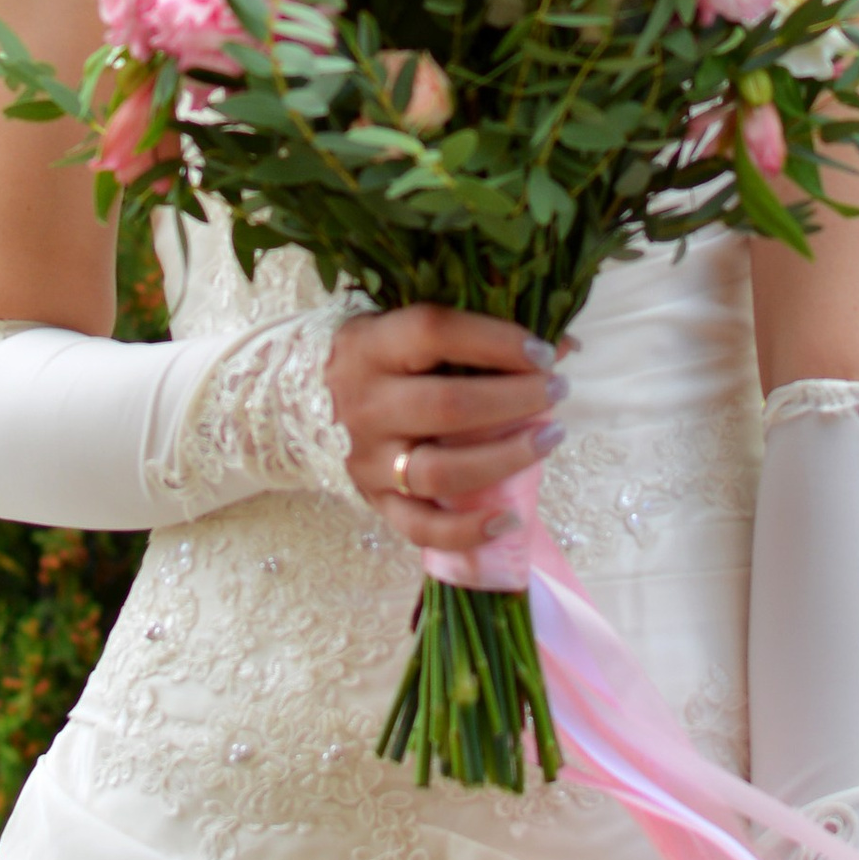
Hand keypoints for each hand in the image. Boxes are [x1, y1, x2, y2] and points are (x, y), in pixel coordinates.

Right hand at [329, 305, 567, 554]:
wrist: (295, 400)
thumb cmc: (377, 356)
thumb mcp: (405, 328)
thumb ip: (475, 333)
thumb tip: (563, 345)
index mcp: (372, 346)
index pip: (435, 333)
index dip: (496, 340)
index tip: (543, 352)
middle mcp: (365, 404)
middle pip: (447, 406)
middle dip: (515, 399)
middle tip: (557, 391)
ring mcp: (368, 459)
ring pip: (440, 471)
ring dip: (506, 457)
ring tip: (550, 437)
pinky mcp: (374, 500)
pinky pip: (420, 528)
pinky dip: (466, 531)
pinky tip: (510, 520)